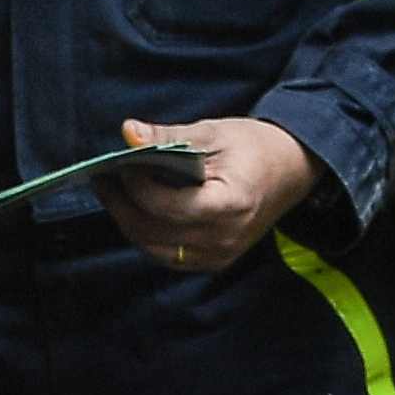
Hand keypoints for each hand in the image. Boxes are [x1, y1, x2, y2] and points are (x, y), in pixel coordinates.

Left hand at [106, 115, 316, 276]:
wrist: (292, 170)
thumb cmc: (255, 146)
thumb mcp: (213, 132)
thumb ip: (169, 137)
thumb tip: (128, 132)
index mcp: (228, 206)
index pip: (165, 206)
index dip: (135, 186)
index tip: (119, 163)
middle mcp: (223, 239)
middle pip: (154, 232)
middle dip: (121, 206)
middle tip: (102, 180)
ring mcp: (220, 256)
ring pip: (155, 249)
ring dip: (129, 222)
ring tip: (113, 194)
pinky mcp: (215, 261)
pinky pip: (169, 256)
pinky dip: (148, 235)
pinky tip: (136, 211)